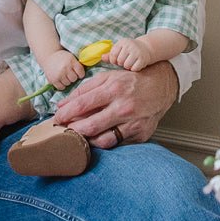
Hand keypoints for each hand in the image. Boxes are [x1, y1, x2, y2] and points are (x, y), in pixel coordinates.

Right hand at [42, 49, 84, 89]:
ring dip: (67, 81)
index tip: (78, 72)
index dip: (80, 74)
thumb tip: (88, 75)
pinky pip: (61, 87)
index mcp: (71, 61)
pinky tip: (60, 79)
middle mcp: (65, 68)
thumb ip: (78, 65)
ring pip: (68, 84)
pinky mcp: (53, 80)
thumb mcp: (71, 57)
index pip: (81, 73)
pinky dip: (62, 85)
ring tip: (64, 75)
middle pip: (74, 79)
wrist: (48, 56)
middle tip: (69, 73)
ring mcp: (58, 74)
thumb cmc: (62, 57)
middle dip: (73, 77)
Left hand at [52, 60, 177, 147]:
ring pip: (104, 141)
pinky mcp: (140, 134)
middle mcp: (124, 107)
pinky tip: (97, 138)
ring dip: (87, 141)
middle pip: (91, 126)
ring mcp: (134, 123)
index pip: (82, 105)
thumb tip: (63, 104)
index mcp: (114, 89)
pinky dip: (104, 142)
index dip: (65, 114)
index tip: (57, 118)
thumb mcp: (107, 77)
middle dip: (72, 131)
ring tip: (79, 137)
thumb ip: (84, 90)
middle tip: (63, 131)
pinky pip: (117, 144)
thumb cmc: (131, 80)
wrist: (162, 85)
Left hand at [104, 38, 153, 71]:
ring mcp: (137, 52)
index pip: (113, 54)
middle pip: (120, 61)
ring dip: (127, 67)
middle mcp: (130, 46)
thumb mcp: (120, 49)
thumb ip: (110, 54)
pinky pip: (134, 68)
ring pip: (126, 65)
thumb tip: (102, 57)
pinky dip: (134, 69)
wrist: (146, 48)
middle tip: (125, 61)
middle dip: (121, 63)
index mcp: (122, 42)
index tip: (116, 61)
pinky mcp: (143, 59)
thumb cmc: (129, 50)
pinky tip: (135, 65)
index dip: (113, 60)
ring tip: (130, 63)